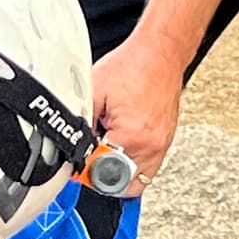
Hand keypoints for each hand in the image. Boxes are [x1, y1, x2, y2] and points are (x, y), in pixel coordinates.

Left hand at [90, 31, 184, 192]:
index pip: (102, 173)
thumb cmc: (132, 65)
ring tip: (106, 150)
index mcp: (132, 136)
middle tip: (91, 157)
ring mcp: (162, 146)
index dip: (85, 169)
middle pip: (121, 186)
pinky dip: (131, 164)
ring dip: (118, 173)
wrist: (160, 52)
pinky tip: (120, 146)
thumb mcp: (93, 92)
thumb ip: (81, 125)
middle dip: (102, 176)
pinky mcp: (166, 142)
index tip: (78, 160)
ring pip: (136, 182)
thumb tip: (72, 148)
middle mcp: (151, 146)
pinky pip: (147, 168)